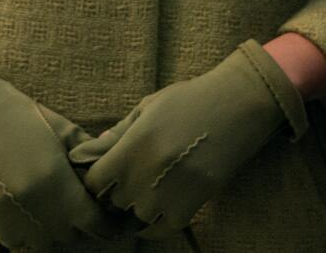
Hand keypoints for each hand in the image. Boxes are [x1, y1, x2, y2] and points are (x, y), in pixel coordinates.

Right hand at [0, 50, 125, 250]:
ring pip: (44, 243)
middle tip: (87, 211)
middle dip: (82, 226)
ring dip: (56, 233)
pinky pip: (17, 242)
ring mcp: (6, 212)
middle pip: (70, 235)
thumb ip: (88, 154)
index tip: (111, 219)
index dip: (105, 223)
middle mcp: (32, 200)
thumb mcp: (62, 128)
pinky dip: (29, 235)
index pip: (91, 221)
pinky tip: (35, 216)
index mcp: (54, 177)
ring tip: (61, 214)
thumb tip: (114, 169)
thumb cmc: (21, 115)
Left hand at [70, 40, 307, 239]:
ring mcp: (173, 188)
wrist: (239, 102)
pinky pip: (165, 227)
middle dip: (118, 193)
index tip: (106, 176)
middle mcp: (149, 170)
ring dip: (140, 207)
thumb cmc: (192, 98)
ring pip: (139, 216)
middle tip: (129, 182)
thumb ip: (119, 132)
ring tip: (149, 191)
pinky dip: (159, 223)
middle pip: (116, 202)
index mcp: (134, 143)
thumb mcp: (150, 106)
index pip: (95, 182)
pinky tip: (160, 209)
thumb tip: (87, 153)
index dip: (97, 181)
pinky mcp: (196, 200)